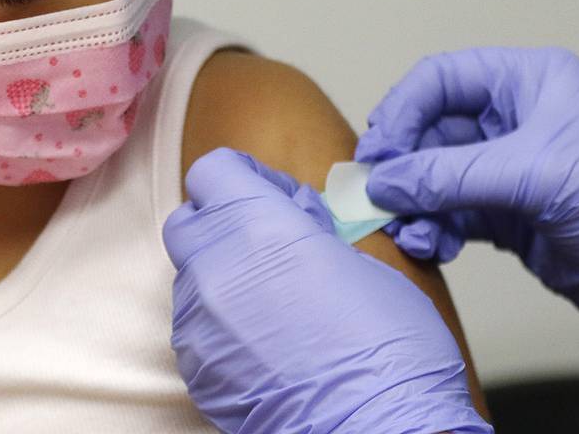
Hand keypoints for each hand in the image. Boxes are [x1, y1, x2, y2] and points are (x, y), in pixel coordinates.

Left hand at [162, 147, 489, 433]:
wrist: (378, 432)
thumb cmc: (388, 352)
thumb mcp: (363, 262)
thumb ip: (310, 231)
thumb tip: (296, 223)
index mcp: (259, 227)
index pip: (213, 171)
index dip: (243, 176)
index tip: (268, 192)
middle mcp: (216, 268)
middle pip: (189, 221)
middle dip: (222, 223)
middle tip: (267, 241)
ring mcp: (199, 321)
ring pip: (190, 276)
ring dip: (222, 275)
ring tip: (273, 300)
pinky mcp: (196, 368)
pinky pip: (195, 327)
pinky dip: (221, 324)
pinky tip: (266, 340)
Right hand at [356, 47, 578, 401]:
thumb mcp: (537, 176)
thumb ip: (451, 176)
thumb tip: (382, 182)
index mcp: (532, 81)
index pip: (441, 79)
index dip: (402, 111)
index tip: (378, 154)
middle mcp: (517, 118)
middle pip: (430, 129)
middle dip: (402, 166)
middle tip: (377, 200)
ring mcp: (511, 168)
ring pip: (435, 176)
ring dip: (415, 205)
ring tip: (411, 235)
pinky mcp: (510, 215)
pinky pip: (451, 213)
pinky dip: (434, 229)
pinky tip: (433, 249)